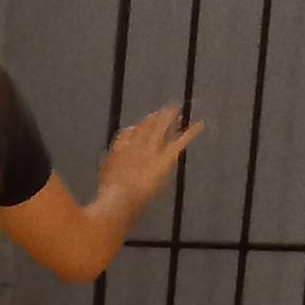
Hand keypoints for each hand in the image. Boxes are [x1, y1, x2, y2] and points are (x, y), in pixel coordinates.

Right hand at [97, 105, 199, 224]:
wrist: (121, 195)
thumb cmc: (110, 194)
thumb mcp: (104, 179)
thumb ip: (109, 167)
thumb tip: (106, 174)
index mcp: (121, 149)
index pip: (129, 133)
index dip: (136, 129)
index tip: (139, 125)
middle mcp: (137, 145)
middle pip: (147, 127)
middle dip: (156, 118)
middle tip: (164, 109)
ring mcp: (152, 149)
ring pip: (162, 129)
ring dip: (170, 118)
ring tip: (177, 108)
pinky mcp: (166, 157)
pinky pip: (180, 141)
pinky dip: (191, 133)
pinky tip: (200, 125)